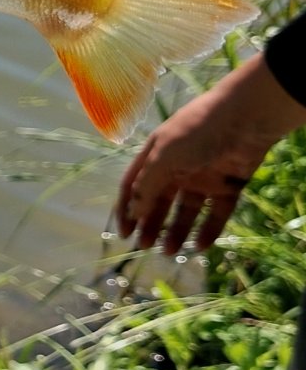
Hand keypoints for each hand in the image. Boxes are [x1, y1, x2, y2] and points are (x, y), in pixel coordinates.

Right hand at [117, 49, 305, 254]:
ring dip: (176, 230)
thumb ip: (146, 186)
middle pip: (160, 201)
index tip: (125, 234)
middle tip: (146, 246)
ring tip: (169, 251)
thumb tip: (131, 212)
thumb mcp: (164, 157)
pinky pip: (216, 213)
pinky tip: (200, 246)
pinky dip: (208, 230)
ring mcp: (203, 178)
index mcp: (156, 155)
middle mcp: (177, 167)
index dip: (127, 209)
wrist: (244, 119)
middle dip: (151, 223)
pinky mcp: (228, 186)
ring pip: (187, 210)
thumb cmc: (196, 132)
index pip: (135, 185)